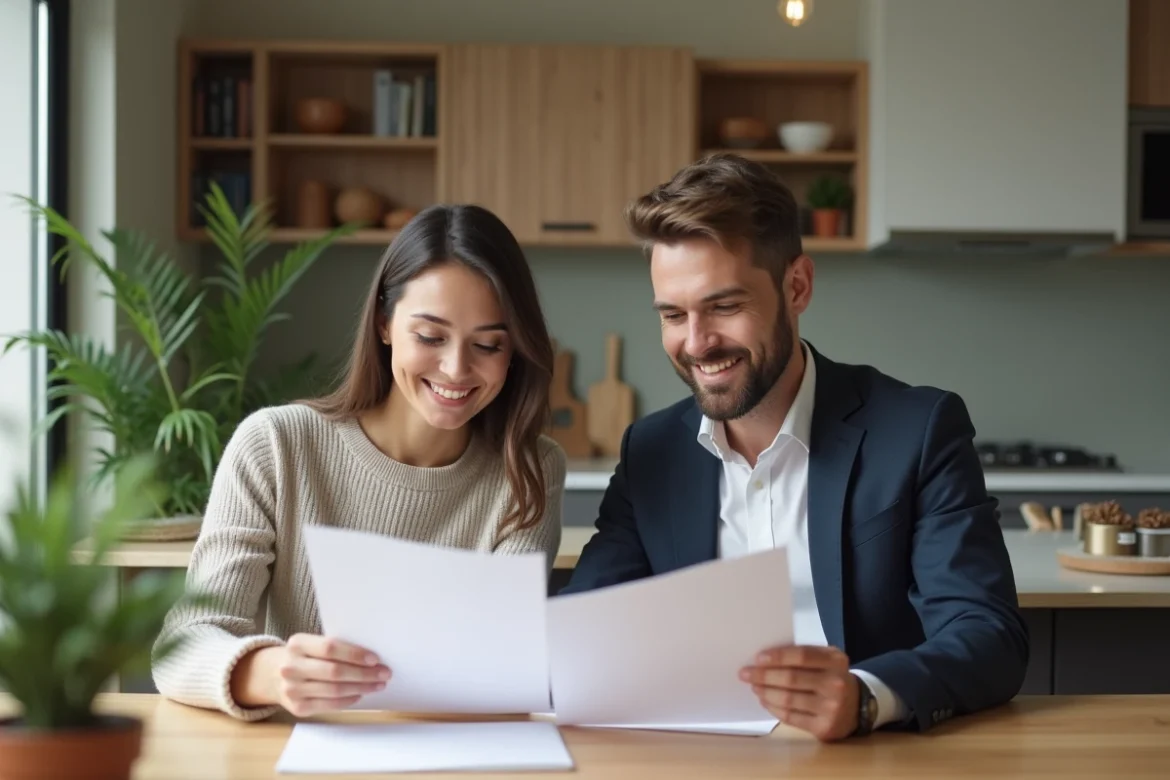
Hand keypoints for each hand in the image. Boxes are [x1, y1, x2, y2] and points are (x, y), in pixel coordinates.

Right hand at [232, 634, 390, 716]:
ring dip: (361, 688)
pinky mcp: (298, 708)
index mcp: (297, 644)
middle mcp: (291, 667)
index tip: (375, 658)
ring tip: (377, 684)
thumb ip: (333, 648)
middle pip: (335, 671)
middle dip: (364, 674)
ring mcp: (292, 689)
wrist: (272, 675)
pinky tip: (360, 694)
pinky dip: (348, 700)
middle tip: (384, 673)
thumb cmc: (303, 656)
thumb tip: (371, 657)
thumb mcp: (311, 644)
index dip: (355, 654)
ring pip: (335, 690)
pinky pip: (330, 705)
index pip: (330, 647)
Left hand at [739, 645, 858, 741]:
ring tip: (754, 687)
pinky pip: (791, 717)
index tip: (757, 658)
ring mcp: (831, 708)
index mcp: (836, 661)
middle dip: (763, 676)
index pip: (802, 656)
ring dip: (765, 692)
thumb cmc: (832, 677)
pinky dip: (773, 708)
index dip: (777, 657)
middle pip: (792, 679)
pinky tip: (765, 701)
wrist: (858, 707)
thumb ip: (803, 655)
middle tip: (745, 674)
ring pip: (788, 699)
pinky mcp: (824, 727)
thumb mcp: (827, 660)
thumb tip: (765, 658)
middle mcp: (836, 684)